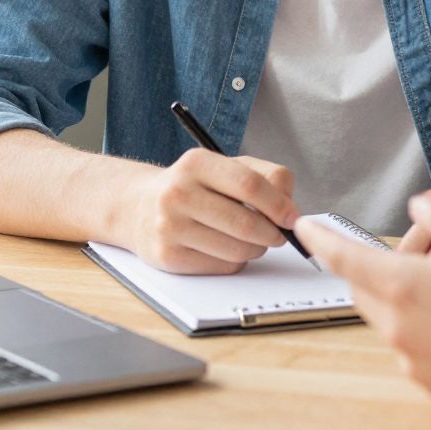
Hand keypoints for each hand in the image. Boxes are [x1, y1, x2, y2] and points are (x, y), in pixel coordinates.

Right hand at [125, 149, 298, 273]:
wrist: (138, 207)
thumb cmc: (193, 186)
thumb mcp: (225, 166)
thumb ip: (266, 177)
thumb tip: (291, 210)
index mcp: (196, 163)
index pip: (250, 185)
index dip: (279, 205)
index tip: (292, 217)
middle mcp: (178, 193)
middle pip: (246, 223)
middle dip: (273, 233)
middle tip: (278, 234)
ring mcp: (170, 227)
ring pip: (238, 249)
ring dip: (256, 248)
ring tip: (251, 239)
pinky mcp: (168, 256)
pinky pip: (223, 266)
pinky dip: (236, 260)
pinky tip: (225, 247)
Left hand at [303, 196, 430, 419]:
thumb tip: (420, 207)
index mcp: (403, 287)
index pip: (345, 257)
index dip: (322, 239)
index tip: (304, 228)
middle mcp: (398, 328)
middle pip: (365, 290)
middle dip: (373, 267)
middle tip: (415, 249)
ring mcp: (412, 361)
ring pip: (391, 319)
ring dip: (404, 297)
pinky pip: (414, 347)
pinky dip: (424, 327)